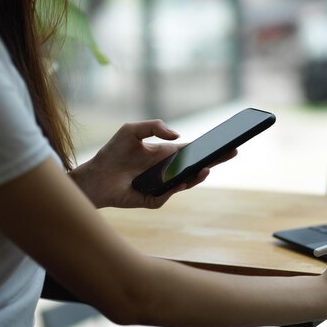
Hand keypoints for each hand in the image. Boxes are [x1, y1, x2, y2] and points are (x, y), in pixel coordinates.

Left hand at [70, 120, 235, 208]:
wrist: (95, 177)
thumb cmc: (113, 152)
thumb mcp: (132, 130)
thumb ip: (154, 126)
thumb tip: (178, 137)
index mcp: (166, 154)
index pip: (194, 151)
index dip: (210, 147)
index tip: (227, 141)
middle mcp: (168, 171)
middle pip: (197, 167)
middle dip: (215, 160)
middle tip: (231, 152)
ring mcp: (163, 187)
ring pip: (187, 182)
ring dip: (198, 176)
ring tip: (206, 167)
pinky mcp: (154, 200)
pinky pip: (169, 194)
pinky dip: (176, 187)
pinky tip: (181, 179)